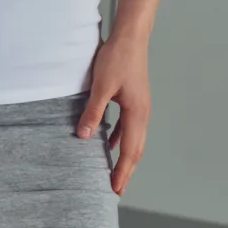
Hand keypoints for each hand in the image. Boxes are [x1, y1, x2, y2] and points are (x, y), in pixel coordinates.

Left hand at [77, 33, 151, 195]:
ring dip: (124, 156)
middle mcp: (143, 114)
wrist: (130, 38)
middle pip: (136, 149)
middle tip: (116, 189)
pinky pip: (129, 127)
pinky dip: (121, 139)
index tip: (116, 188)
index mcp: (137, 113)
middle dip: (126, 170)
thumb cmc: (117, 59)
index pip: (130, 150)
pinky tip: (109, 143)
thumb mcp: (101, 87)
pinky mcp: (134, 101)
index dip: (122, 171)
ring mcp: (140, 107)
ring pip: (134, 139)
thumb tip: (84, 136)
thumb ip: (93, 112)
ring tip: (114, 171)